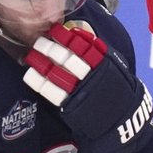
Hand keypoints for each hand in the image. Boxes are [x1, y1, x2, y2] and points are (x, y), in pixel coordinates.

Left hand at [24, 22, 152, 152]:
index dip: (68, 36)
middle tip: (40, 41)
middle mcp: (92, 75)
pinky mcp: (72, 106)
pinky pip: (52, 92)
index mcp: (105, 63)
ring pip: (57, 72)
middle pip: (67, 57)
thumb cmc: (119, 93)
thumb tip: (81, 36)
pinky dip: (39, 82)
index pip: (84, 45)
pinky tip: (30, 74)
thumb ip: (101, 54)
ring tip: (31, 55)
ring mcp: (81, 90)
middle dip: (51, 47)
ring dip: (41, 62)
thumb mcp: (116, 69)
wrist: (122, 122)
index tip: (57, 30)